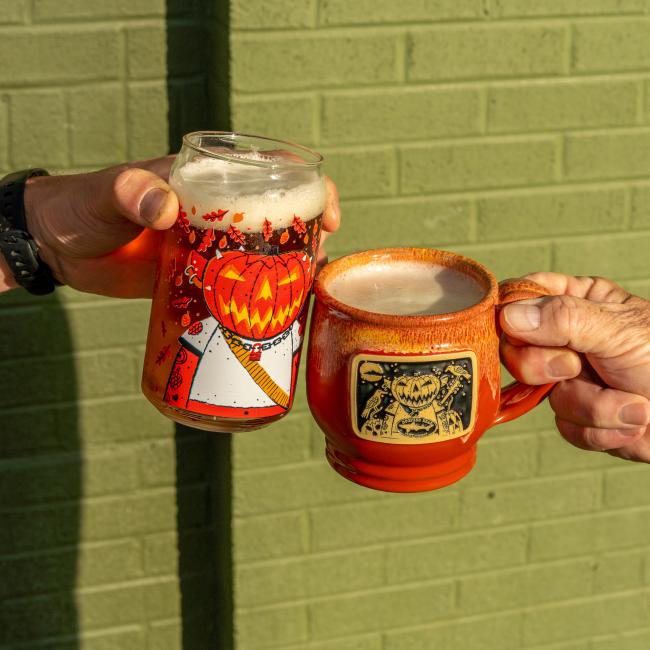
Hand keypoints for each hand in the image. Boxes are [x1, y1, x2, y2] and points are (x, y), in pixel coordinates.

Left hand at [10, 158, 339, 297]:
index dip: (311, 189)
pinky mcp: (202, 277)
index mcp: (209, 179)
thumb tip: (166, 207)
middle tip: (316, 267)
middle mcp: (220, 210)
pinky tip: (273, 318)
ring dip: (290, 271)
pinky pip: (241, 285)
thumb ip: (130, 191)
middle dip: (309, 238)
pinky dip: (260, 299)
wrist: (61, 249)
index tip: (327, 219)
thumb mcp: (108, 194)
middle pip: (281, 217)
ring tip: (304, 296)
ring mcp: (214, 246)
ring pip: (266, 253)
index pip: (273, 172)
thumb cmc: (82, 207)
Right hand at [500, 272, 649, 461]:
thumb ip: (563, 319)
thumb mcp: (619, 330)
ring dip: (593, 406)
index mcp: (575, 302)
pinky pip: (567, 427)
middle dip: (550, 368)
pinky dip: (601, 430)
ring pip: (544, 397)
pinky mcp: (582, 417)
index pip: (519, 298)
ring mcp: (572, 380)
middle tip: (579, 367)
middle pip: (517, 353)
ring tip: (632, 402)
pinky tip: (631, 422)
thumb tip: (509, 317)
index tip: (520, 332)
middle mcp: (567, 340)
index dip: (510, 317)